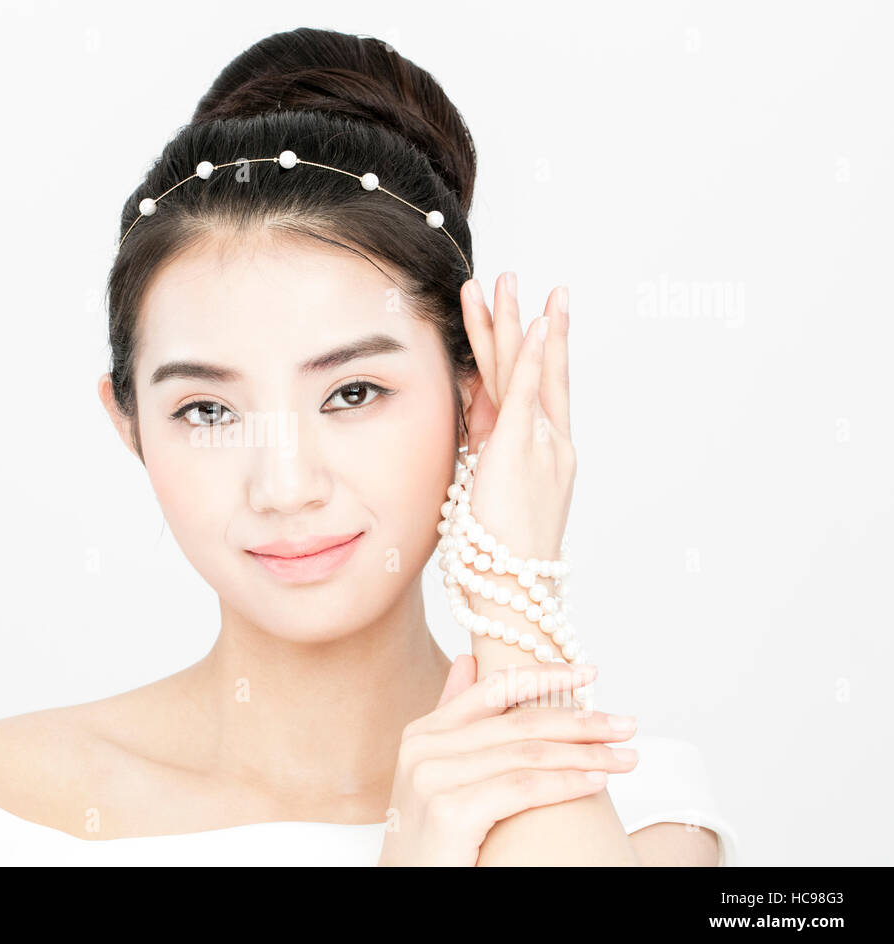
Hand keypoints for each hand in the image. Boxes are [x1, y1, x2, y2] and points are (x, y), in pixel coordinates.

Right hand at [377, 657, 636, 865]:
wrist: (407, 887)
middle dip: (580, 722)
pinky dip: (566, 783)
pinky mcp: (449, 811)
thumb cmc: (431, 838)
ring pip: (526, 754)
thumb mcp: (437, 773)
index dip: (544, 677)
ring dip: (586, 754)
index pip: (493, 689)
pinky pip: (522, 788)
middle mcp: (423, 747)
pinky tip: (597, 781)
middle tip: (626, 725)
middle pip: (518, 722)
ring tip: (625, 758)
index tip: (589, 673)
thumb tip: (469, 661)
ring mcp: (432, 778)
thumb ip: (454, 719)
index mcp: (422, 733)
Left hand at [459, 273, 573, 559]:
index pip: (528, 391)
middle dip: (523, 322)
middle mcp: (548, 445)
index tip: (518, 319)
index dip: (522, 351)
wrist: (514, 596)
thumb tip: (463, 448)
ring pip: (525, 370)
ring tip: (509, 282)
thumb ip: (477, 469)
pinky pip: (527, 393)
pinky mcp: (521, 450)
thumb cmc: (496, 565)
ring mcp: (540, 445)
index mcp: (536, 457)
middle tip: (515, 280)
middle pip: (532, 369)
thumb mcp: (483, 504)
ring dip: (516, 323)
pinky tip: (535, 322)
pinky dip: (531, 356)